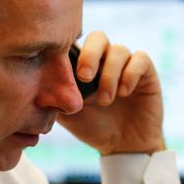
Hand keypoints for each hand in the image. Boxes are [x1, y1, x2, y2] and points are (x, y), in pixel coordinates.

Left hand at [57, 31, 165, 155]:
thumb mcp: (67, 113)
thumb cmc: (93, 128)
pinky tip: (124, 92)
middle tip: (85, 77)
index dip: (70, 50)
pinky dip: (130, 74)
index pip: (77, 43)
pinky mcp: (146, 73)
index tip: (63, 71)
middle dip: (90, 55)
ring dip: (109, 74)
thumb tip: (36, 81)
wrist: (122, 147)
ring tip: (105, 99)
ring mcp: (126, 65)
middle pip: (98, 37)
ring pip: (119, 50)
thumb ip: (54, 95)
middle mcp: (106, 60)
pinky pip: (140, 59)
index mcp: (85, 64)